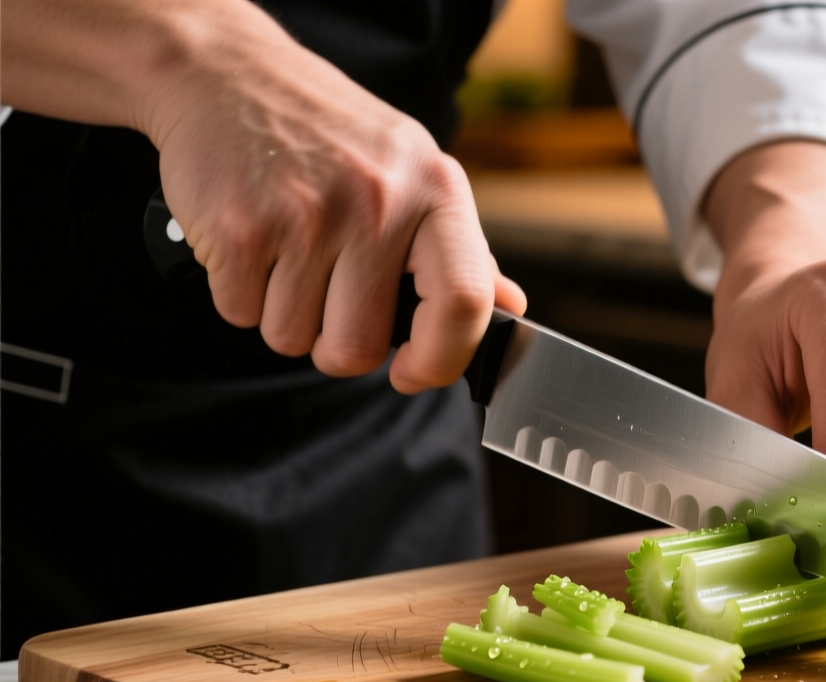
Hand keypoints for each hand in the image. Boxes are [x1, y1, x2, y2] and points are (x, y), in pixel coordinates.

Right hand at [2, 0, 525, 391]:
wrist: (227, 74)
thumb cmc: (331, 134)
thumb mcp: (414, 172)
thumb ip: (462, 251)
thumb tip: (508, 310)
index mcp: (436, 191)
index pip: (464, 303)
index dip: (441, 361)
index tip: (414, 373)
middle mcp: (379, 202)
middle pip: (358, 346)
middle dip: (336, 345)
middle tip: (329, 300)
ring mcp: (307, 215)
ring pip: (292, 338)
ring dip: (284, 316)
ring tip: (288, 254)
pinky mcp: (240, 227)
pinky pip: (240, 314)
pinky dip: (240, 295)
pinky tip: (253, 241)